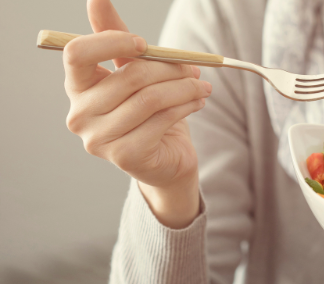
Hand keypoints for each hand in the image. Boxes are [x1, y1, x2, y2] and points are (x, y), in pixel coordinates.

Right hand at [63, 0, 210, 227]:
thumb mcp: (134, 72)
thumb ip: (117, 39)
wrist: (166, 159)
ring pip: (149, 98)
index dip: (112, 42)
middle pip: (128, 76)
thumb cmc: (149, 111)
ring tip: (202, 85)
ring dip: (184, 87)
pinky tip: (197, 102)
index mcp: (77, 87)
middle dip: (169, 68)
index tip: (143, 43)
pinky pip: (161, 119)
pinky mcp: (125, 155)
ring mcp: (99, 139)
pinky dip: (185, 106)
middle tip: (194, 68)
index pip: (77, 54)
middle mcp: (79, 114)